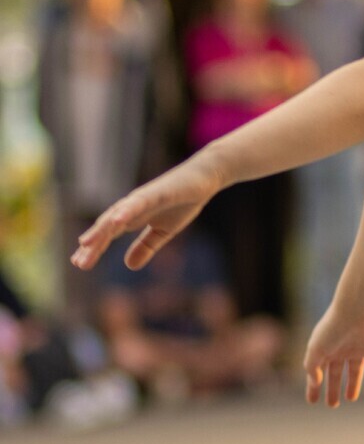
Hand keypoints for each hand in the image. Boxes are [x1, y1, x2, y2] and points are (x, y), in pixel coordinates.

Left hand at [70, 152, 222, 272]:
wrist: (204, 177)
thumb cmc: (183, 201)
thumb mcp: (163, 232)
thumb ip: (145, 247)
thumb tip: (129, 266)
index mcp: (132, 216)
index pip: (109, 235)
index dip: (95, 249)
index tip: (80, 264)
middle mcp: (132, 206)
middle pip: (107, 227)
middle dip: (93, 244)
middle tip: (79, 263)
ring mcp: (142, 198)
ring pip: (117, 214)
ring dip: (101, 229)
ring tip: (86, 243)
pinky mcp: (156, 191)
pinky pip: (139, 202)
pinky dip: (126, 211)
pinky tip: (116, 221)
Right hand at [303, 301, 363, 407]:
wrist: (356, 309)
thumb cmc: (332, 328)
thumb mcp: (315, 349)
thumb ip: (311, 367)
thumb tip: (315, 382)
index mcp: (325, 349)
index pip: (317, 372)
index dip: (313, 387)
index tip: (312, 402)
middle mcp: (341, 349)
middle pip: (336, 373)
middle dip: (333, 388)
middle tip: (333, 405)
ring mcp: (358, 348)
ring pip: (355, 371)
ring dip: (353, 385)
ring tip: (350, 398)